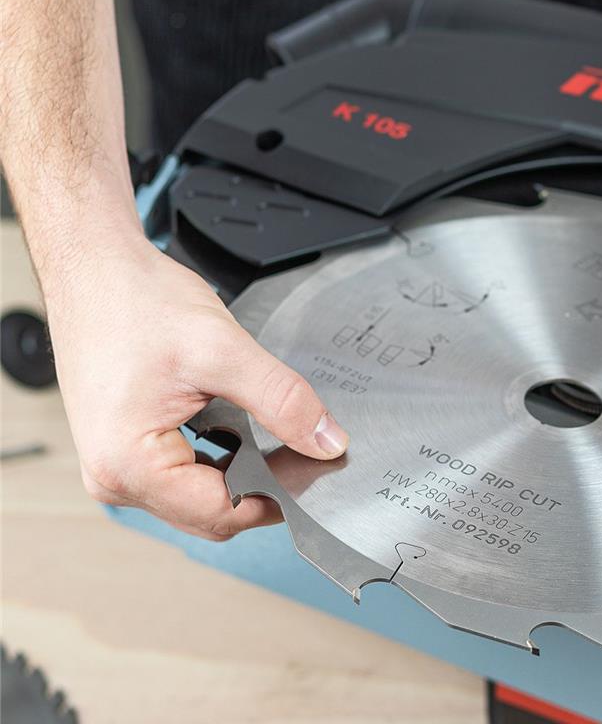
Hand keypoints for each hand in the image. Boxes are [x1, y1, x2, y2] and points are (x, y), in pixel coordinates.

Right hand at [47, 236, 348, 540]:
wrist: (94, 267)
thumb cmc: (135, 301)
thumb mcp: (224, 350)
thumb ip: (282, 401)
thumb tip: (327, 442)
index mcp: (128, 465)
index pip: (223, 513)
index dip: (278, 495)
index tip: (316, 467)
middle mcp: (114, 477)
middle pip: (212, 513)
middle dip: (263, 486)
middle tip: (303, 446)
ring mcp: (116, 467)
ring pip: (201, 497)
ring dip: (242, 472)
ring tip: (268, 430)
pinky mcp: (127, 450)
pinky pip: (185, 475)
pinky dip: (220, 458)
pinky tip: (237, 426)